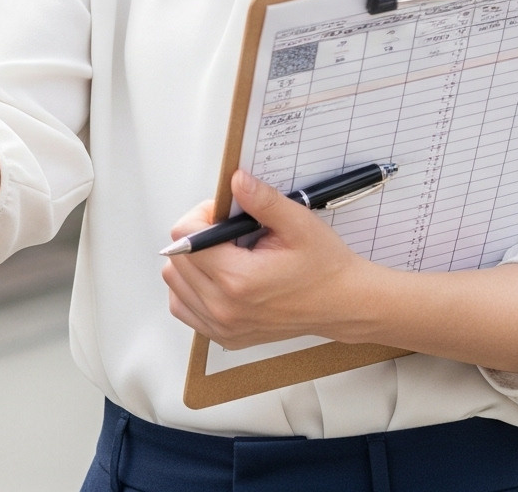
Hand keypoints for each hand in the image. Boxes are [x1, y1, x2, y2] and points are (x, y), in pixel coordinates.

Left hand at [160, 172, 368, 349]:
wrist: (342, 304)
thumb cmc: (324, 268)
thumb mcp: (298, 223)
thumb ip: (263, 200)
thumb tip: (236, 181)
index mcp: (238, 280)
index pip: (185, 238)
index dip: (201, 217)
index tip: (222, 214)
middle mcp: (224, 308)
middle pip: (176, 260)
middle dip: (196, 238)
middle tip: (228, 233)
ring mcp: (223, 327)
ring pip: (175, 284)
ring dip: (191, 264)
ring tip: (225, 256)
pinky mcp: (224, 336)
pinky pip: (184, 308)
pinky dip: (192, 290)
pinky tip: (218, 278)